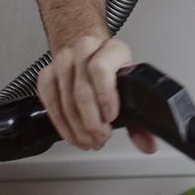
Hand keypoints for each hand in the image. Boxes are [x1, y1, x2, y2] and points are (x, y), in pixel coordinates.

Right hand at [36, 34, 157, 154]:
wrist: (90, 53)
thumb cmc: (112, 69)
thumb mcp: (131, 85)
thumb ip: (140, 118)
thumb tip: (147, 144)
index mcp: (112, 50)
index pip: (101, 68)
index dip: (104, 95)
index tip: (110, 116)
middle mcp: (86, 51)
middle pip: (82, 89)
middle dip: (91, 121)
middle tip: (100, 138)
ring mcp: (63, 60)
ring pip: (65, 98)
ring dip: (76, 127)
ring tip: (88, 140)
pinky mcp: (46, 73)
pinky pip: (49, 100)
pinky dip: (60, 123)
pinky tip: (72, 134)